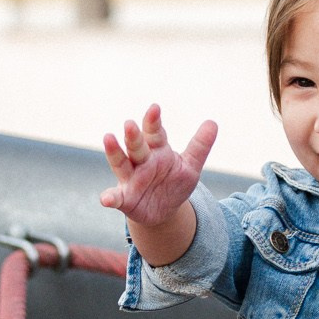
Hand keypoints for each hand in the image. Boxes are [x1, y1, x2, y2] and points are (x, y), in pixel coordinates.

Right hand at [99, 104, 216, 227]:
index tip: (155, 108)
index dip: (154, 122)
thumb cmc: (174, 183)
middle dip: (133, 136)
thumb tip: (213, 122)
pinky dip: (110, 197)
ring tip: (108, 139)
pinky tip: (105, 199)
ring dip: (114, 152)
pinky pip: (115, 197)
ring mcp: (131, 179)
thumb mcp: (191, 166)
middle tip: (130, 124)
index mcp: (157, 150)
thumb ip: (199, 146)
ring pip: (121, 164)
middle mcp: (141, 161)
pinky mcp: (124, 199)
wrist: (164, 210)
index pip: (155, 133)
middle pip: (136, 146)